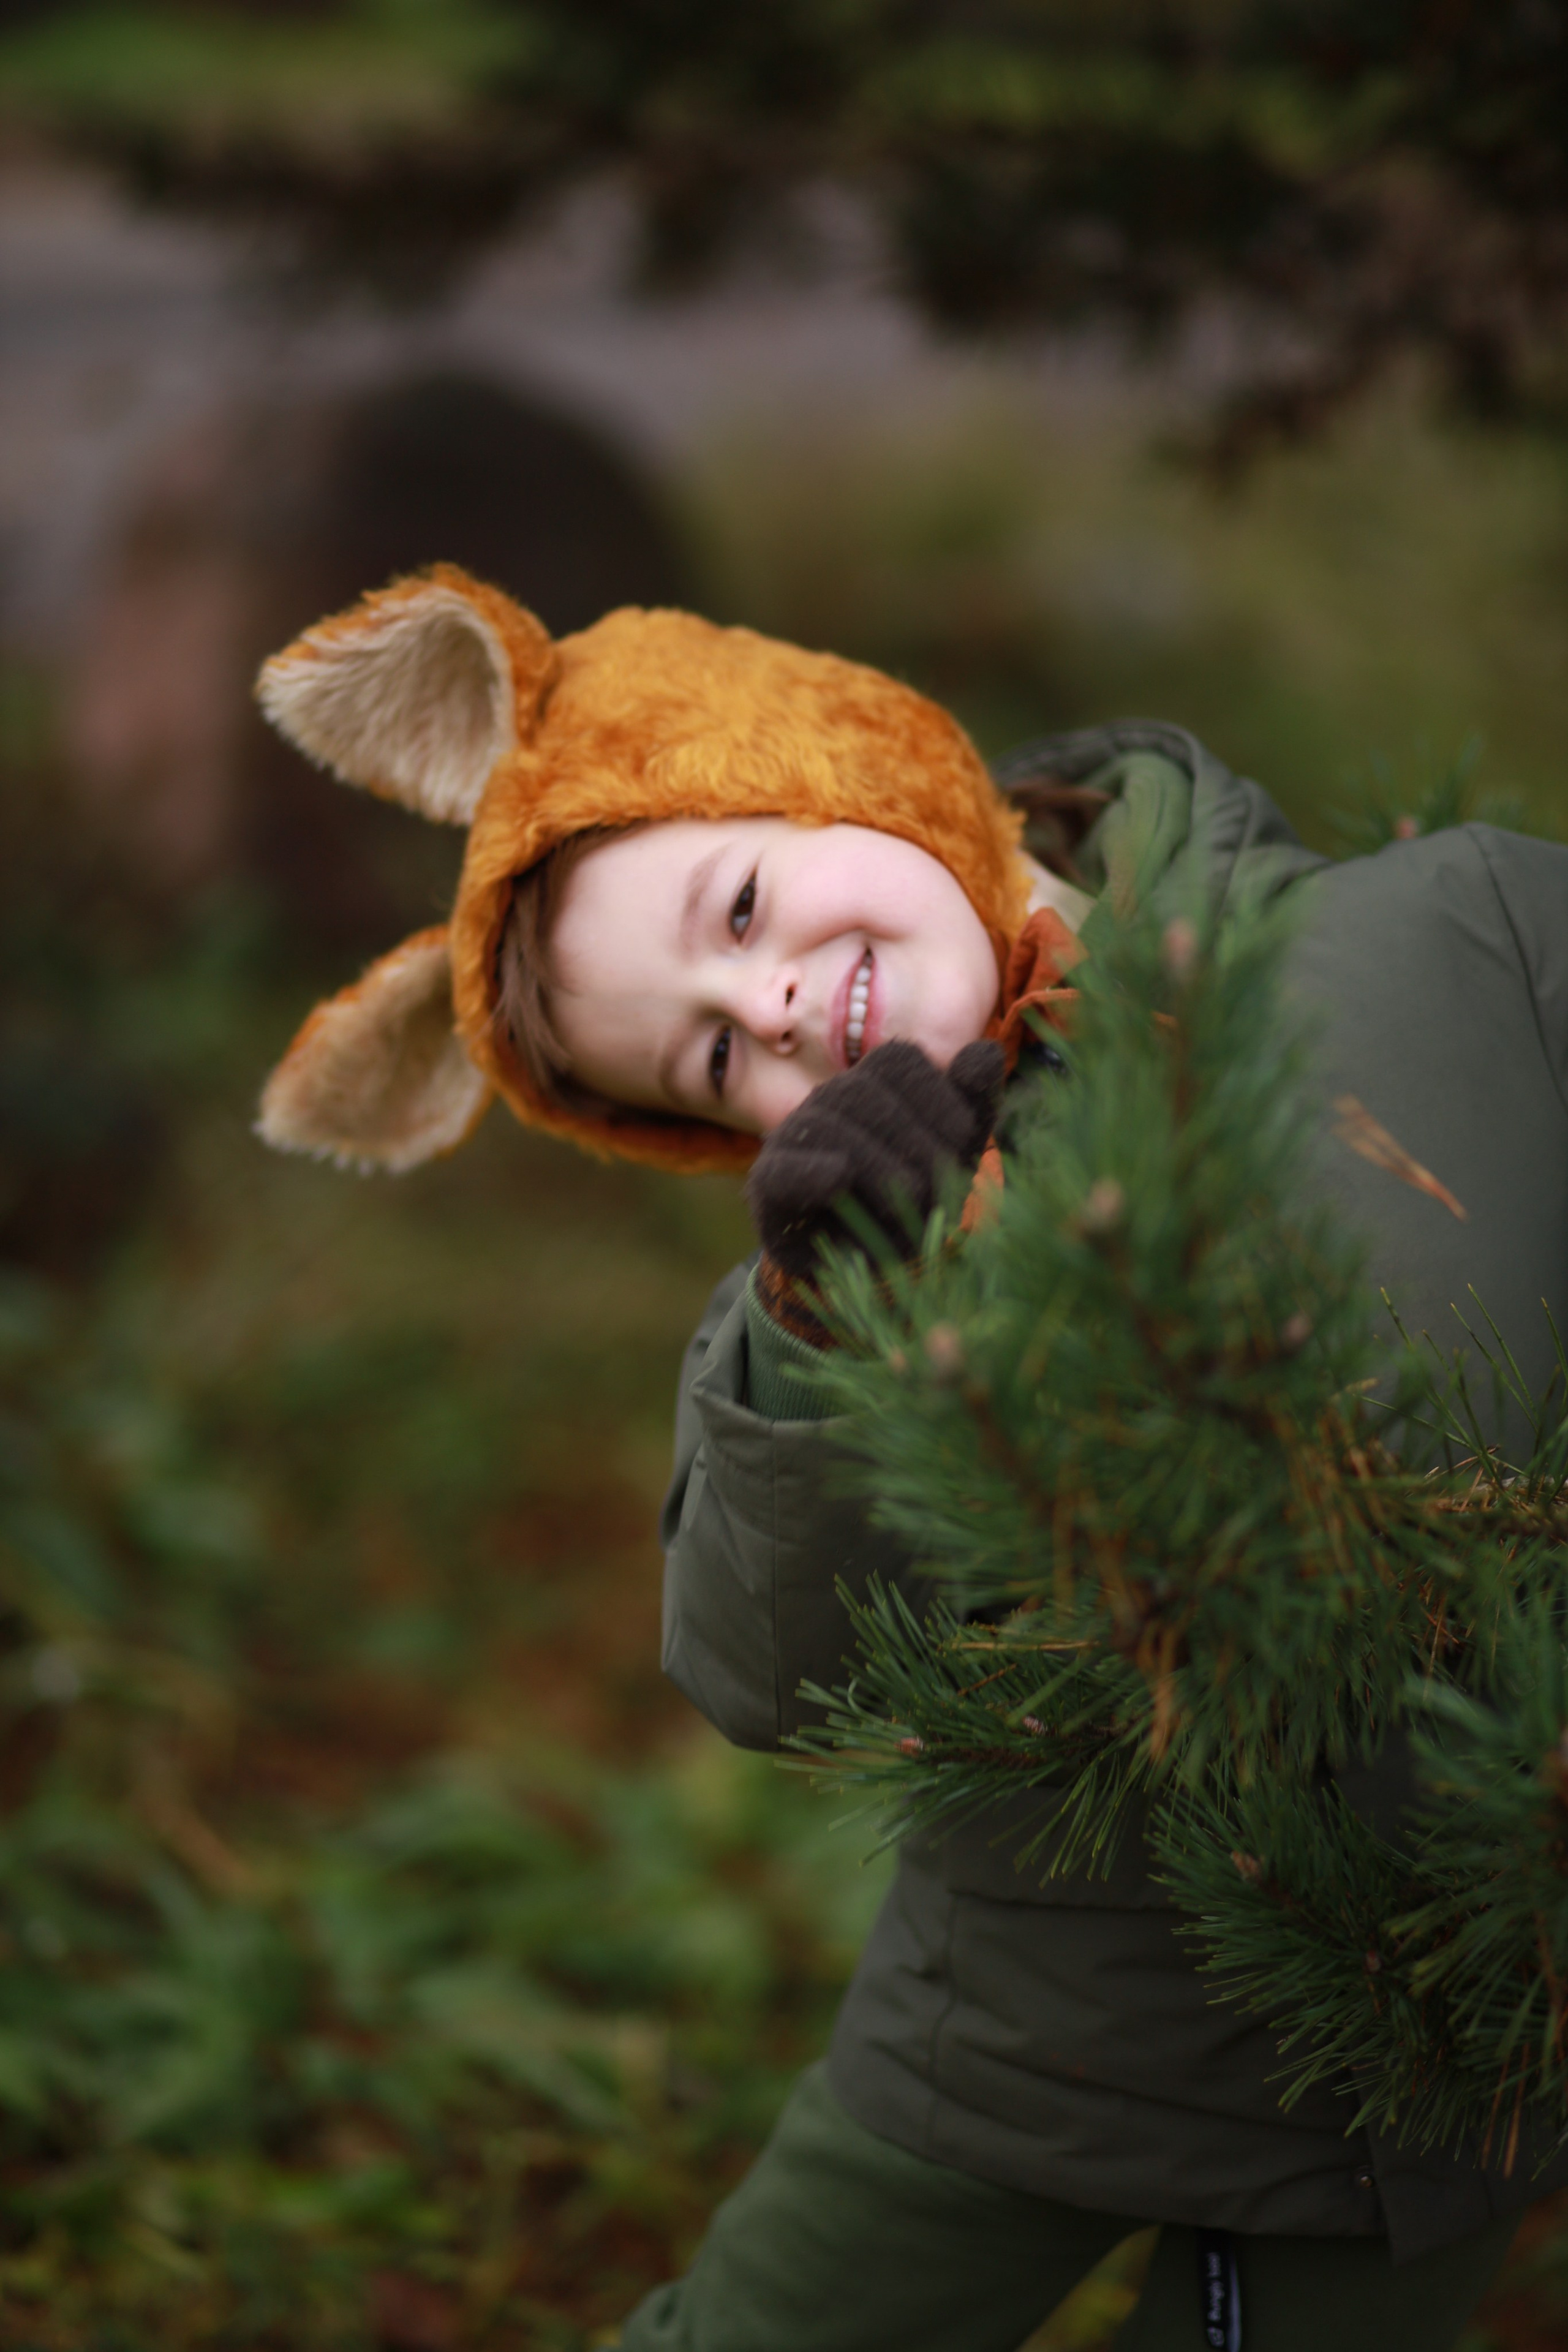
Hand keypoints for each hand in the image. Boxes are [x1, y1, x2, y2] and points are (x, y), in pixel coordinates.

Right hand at [745, 1038, 1005, 1290]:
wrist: (866, 1261)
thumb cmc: (915, 1198)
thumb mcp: (955, 1153)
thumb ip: (972, 1103)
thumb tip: (987, 1051)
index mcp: (874, 1083)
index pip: (900, 1058)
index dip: (937, 1095)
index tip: (962, 1138)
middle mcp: (830, 1099)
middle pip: (866, 1092)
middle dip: (912, 1142)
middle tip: (936, 1188)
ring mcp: (795, 1136)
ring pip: (830, 1127)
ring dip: (879, 1171)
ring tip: (903, 1210)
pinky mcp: (770, 1183)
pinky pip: (785, 1168)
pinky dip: (814, 1173)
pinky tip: (839, 1179)